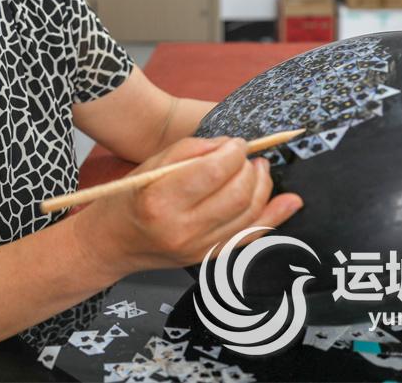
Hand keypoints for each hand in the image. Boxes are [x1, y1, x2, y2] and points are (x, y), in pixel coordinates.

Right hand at [75, 136, 303, 276]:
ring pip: (249, 215)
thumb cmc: (129, 197)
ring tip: (259, 169)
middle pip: (237, 195)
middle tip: (247, 155)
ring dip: (263, 187)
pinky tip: (290, 202)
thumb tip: (231, 146)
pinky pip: (250, 237)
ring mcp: (197, 248)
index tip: (237, 143)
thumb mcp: (152, 163)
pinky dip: (274, 218)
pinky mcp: (208, 258)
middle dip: (250, 168)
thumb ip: (193, 149)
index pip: (213, 172)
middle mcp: (181, 229)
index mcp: (160, 200)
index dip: (233, 153)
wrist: (111, 243)